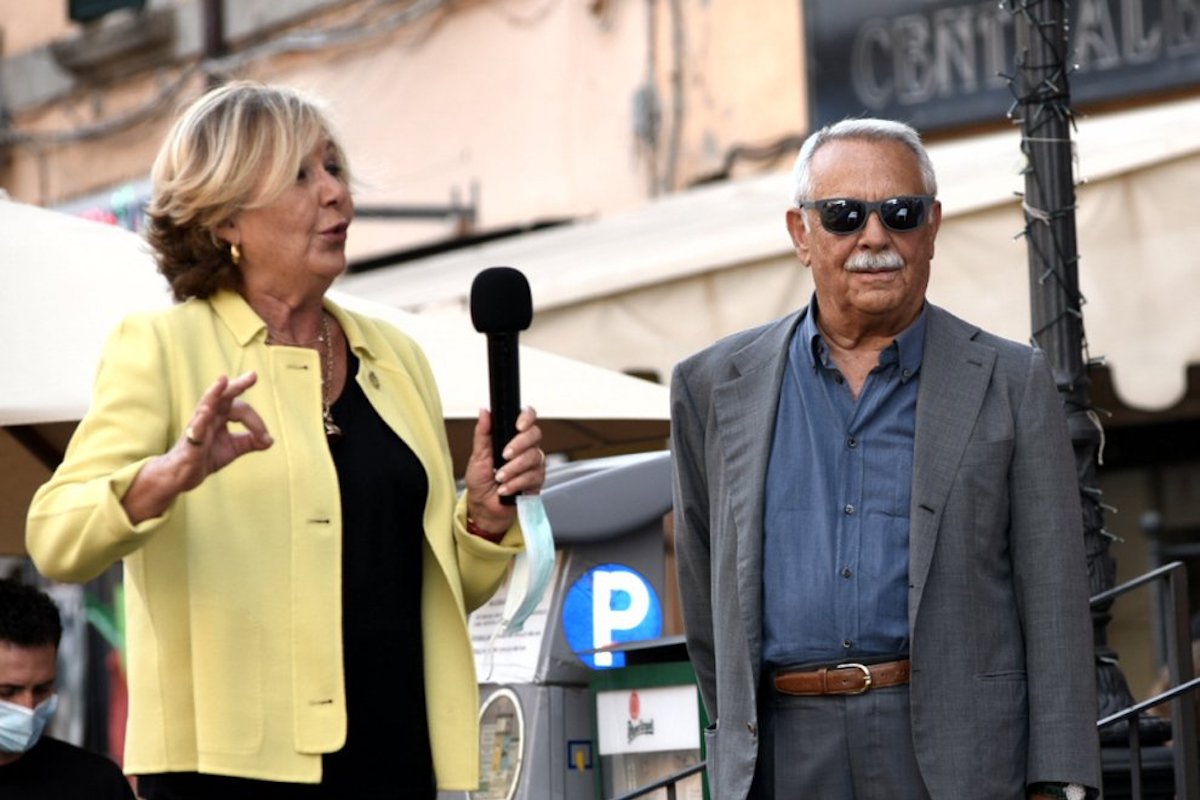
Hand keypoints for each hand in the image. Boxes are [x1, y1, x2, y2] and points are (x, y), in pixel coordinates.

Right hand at [173, 372, 273, 490]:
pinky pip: (195, 429)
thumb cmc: (207, 456)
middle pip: (223, 396)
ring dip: (214, 393)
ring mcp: (198, 427)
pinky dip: (200, 420)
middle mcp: (208, 416)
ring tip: (222, 381)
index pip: (241, 409)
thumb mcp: (234, 448)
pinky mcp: (191, 441)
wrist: (184, 475)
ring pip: (206, 405)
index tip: (266, 438)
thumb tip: (270, 440)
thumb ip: (251, 442)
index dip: (256, 422)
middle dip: (238, 385)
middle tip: (253, 375)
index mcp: (220, 415)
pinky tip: (205, 412)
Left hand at [463, 406, 545, 534]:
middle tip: (504, 456)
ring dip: (514, 469)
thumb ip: (483, 433)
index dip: (527, 418)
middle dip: (519, 445)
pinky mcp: (537, 481)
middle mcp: (526, 448)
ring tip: (499, 478)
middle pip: (535, 435)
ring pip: (534, 457)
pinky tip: (505, 489)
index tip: (518, 426)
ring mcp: (533, 464)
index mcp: (512, 438)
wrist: (484, 507)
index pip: (527, 418)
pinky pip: (533, 476)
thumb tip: (484, 412)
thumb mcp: (477, 456)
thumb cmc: (481, 482)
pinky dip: (516, 483)